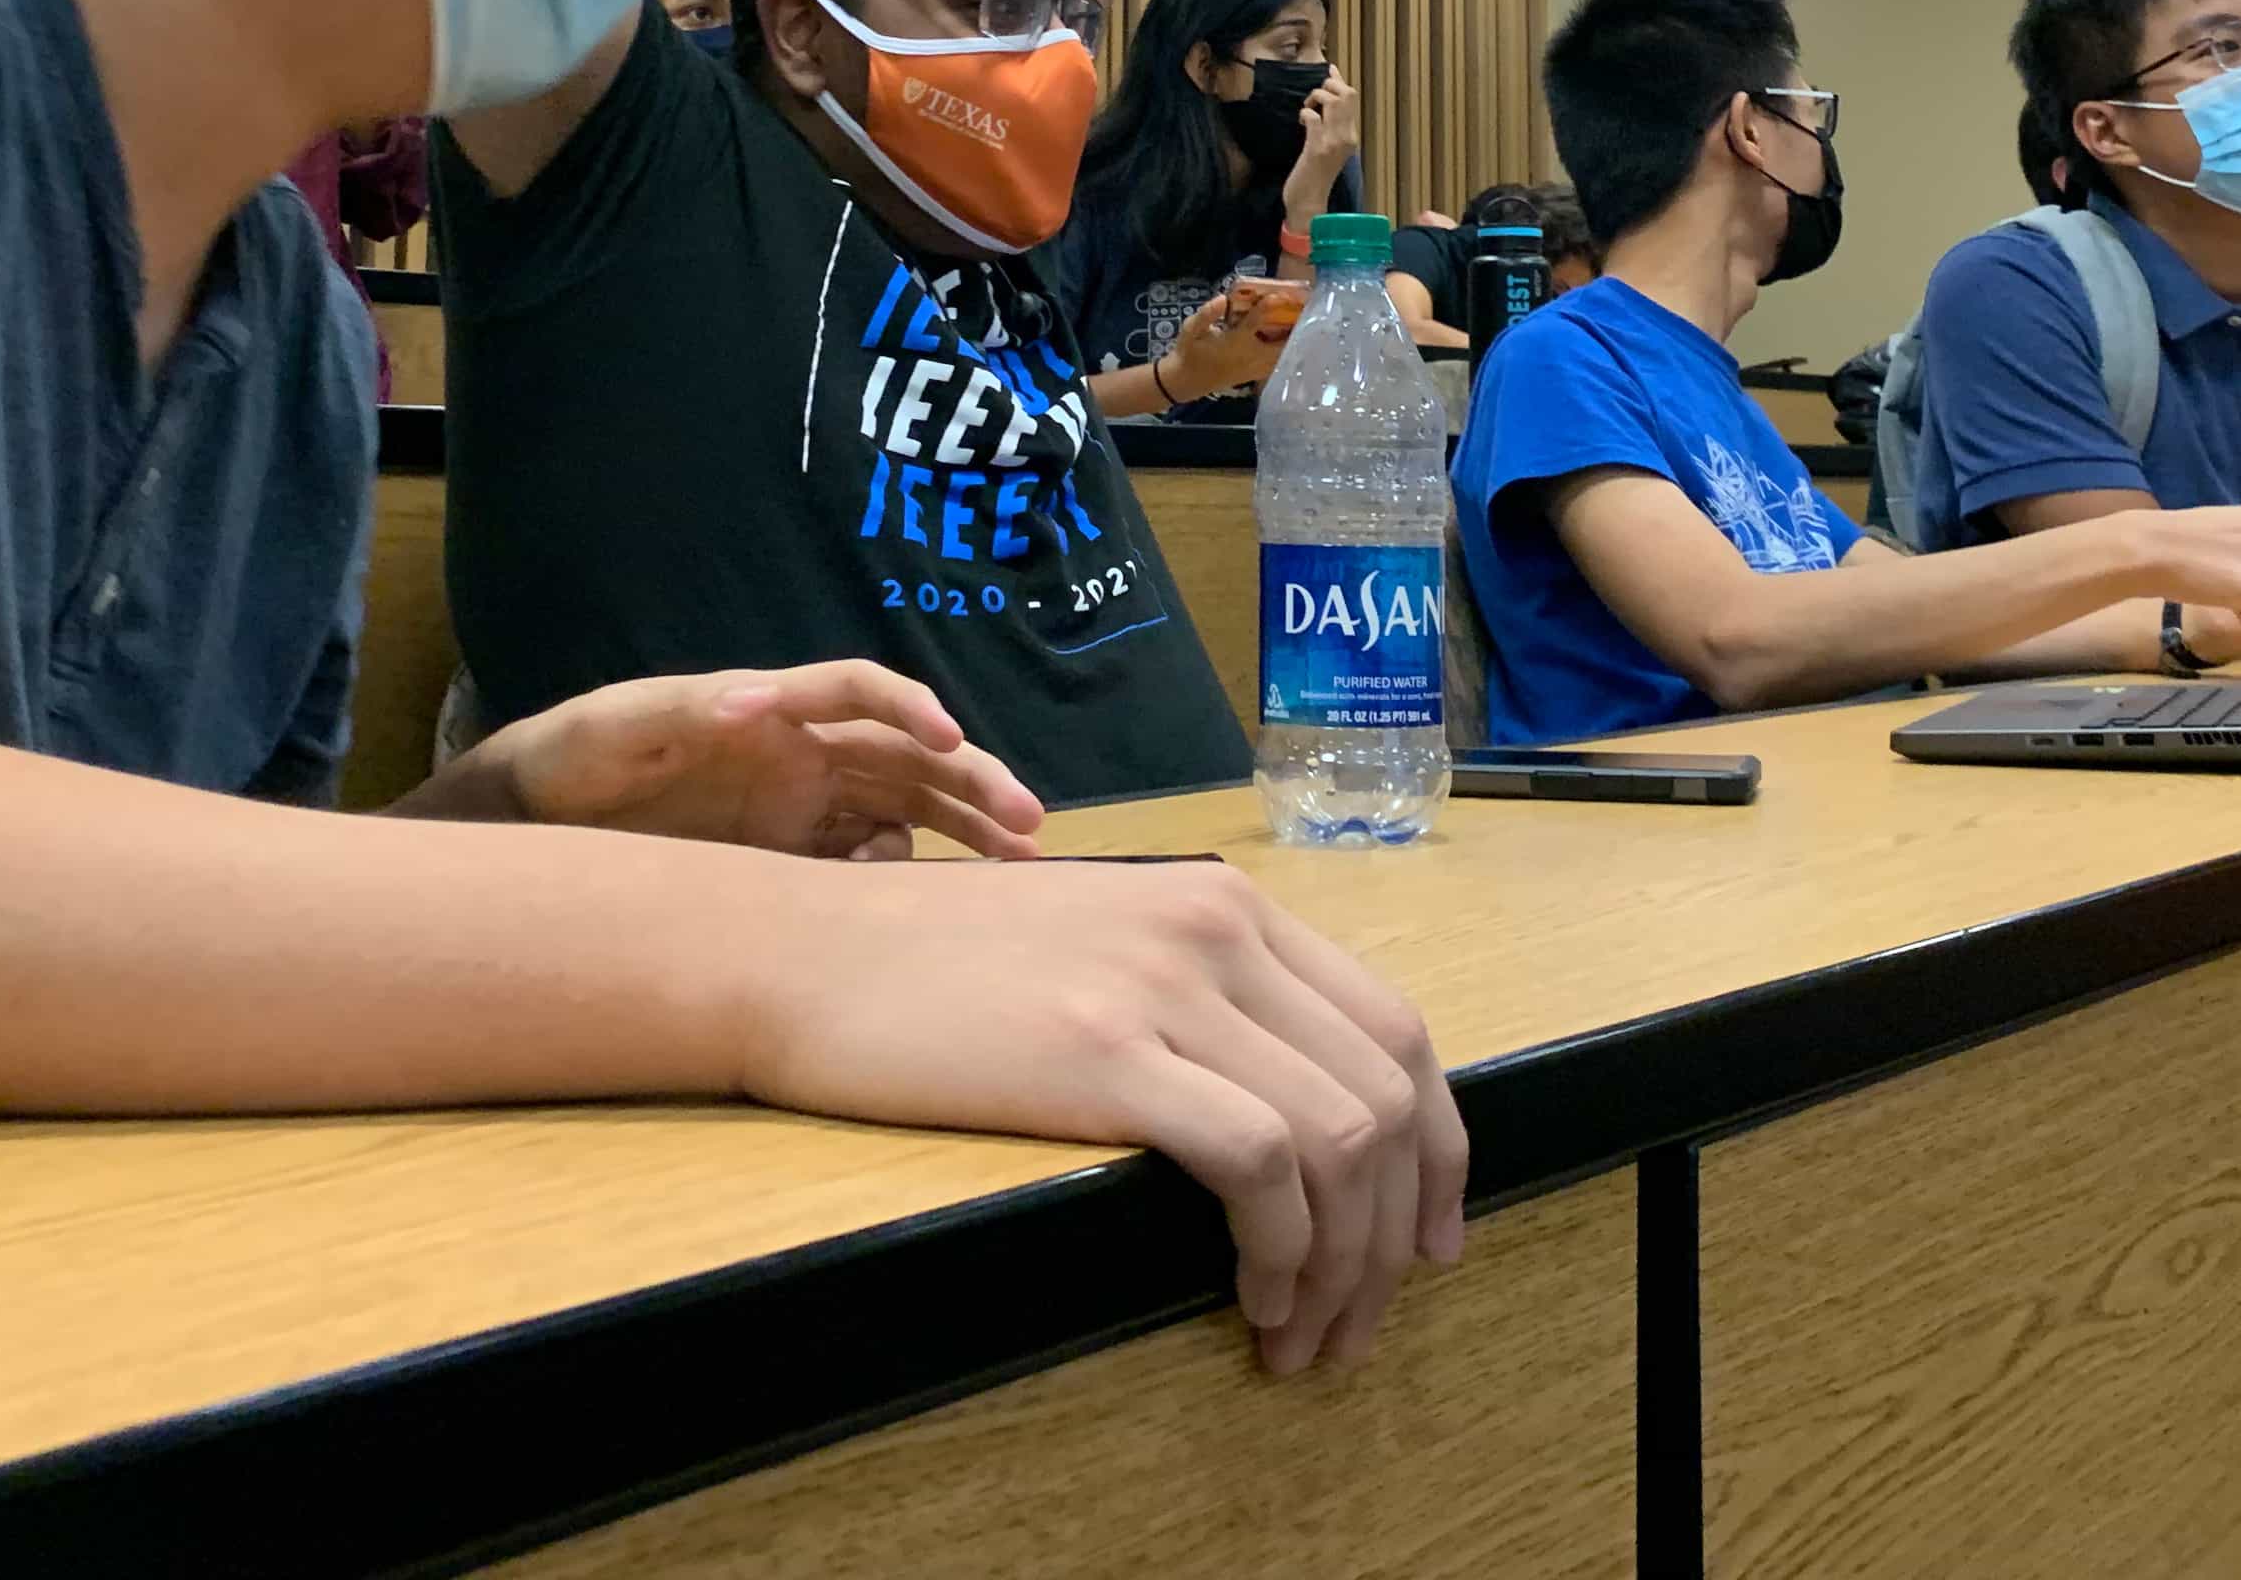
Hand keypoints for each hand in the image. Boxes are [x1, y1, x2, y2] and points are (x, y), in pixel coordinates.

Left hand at [462, 662, 1043, 858]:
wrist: (538, 823)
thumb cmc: (576, 753)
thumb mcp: (620, 727)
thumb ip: (684, 710)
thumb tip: (750, 701)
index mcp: (774, 709)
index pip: (860, 691)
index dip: (911, 707)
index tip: (952, 738)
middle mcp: (803, 754)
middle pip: (910, 756)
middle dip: (974, 782)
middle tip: (1028, 825)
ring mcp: (804, 809)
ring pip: (909, 811)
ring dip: (964, 832)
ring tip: (1018, 867)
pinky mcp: (794, 859)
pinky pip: (868, 865)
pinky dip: (902, 880)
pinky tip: (925, 909)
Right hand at [735, 858, 1466, 1372]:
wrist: (804, 952)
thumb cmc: (935, 967)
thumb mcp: (1100, 942)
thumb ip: (1197, 992)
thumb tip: (1284, 1108)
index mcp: (1227, 903)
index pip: (1395, 1026)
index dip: (1436, 1147)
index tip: (1425, 1238)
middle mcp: (1218, 928)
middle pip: (1388, 1090)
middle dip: (1397, 1228)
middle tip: (1363, 1320)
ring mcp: (1165, 985)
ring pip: (1342, 1135)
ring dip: (1346, 1262)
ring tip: (1306, 1336)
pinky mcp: (1105, 1053)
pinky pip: (1259, 1161)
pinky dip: (1284, 1248)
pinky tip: (1256, 1299)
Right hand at [1162, 282, 1295, 404]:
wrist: (1187, 381)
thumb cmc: (1189, 352)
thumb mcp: (1190, 330)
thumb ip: (1206, 314)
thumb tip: (1221, 298)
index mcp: (1235, 341)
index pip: (1256, 321)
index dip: (1270, 306)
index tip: (1282, 294)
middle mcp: (1250, 355)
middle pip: (1282, 342)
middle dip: (1295, 326)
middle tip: (1305, 308)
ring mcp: (1255, 367)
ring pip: (1283, 355)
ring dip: (1294, 340)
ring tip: (1304, 321)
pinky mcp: (1256, 375)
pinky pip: (1278, 364)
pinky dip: (1288, 352)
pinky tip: (1293, 340)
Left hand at [1292, 69, 1360, 190]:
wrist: (1309, 202)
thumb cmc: (1315, 174)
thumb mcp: (1329, 147)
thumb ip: (1330, 124)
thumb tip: (1327, 96)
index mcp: (1351, 135)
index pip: (1351, 97)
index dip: (1339, 79)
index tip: (1328, 69)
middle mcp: (1347, 137)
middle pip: (1347, 94)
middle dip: (1329, 84)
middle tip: (1315, 96)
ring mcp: (1333, 142)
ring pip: (1333, 101)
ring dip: (1316, 96)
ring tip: (1308, 107)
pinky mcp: (1317, 148)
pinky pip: (1314, 118)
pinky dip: (1305, 113)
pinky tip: (1301, 120)